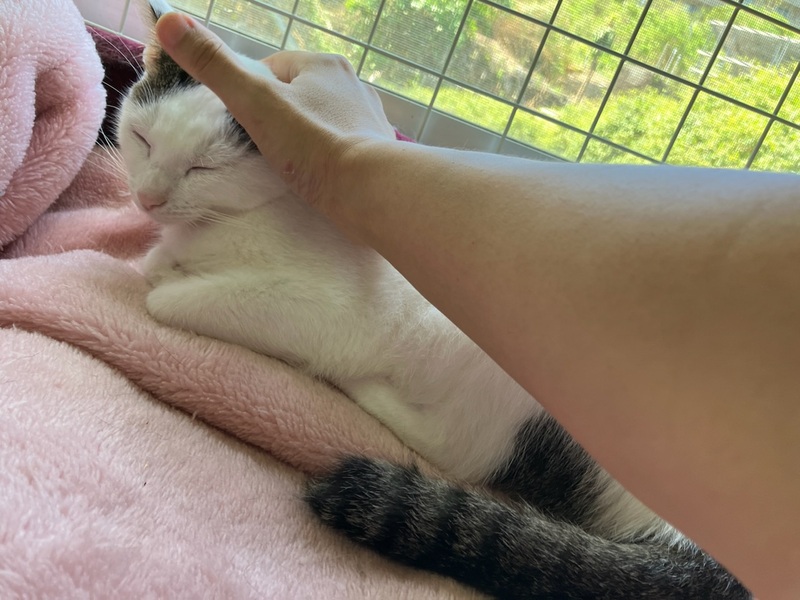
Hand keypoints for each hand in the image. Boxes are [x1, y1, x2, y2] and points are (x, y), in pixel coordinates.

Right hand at [155, 12, 395, 212]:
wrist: (372, 190)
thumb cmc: (312, 144)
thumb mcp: (253, 102)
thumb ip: (214, 65)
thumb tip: (166, 21)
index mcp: (321, 64)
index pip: (272, 70)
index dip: (250, 96)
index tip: (243, 127)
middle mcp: (351, 83)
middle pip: (298, 96)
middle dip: (280, 119)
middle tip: (268, 151)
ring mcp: (369, 117)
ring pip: (322, 121)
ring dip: (306, 139)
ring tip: (294, 167)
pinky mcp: (380, 150)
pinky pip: (344, 146)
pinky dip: (330, 157)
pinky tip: (322, 177)